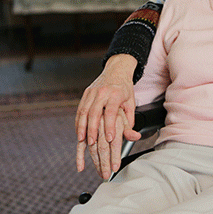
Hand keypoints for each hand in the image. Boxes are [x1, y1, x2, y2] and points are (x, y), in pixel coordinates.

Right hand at [75, 54, 137, 171]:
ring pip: (84, 111)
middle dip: (92, 129)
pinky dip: (78, 121)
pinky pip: (80, 109)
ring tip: (82, 140)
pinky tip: (79, 131)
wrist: (117, 70)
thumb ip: (130, 120)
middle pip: (95, 112)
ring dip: (82, 127)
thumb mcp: (131, 103)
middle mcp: (103, 92)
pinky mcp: (86, 93)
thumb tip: (134, 136)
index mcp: (116, 93)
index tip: (110, 139)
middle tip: (92, 143)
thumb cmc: (124, 88)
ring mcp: (92, 91)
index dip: (110, 126)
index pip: (112, 112)